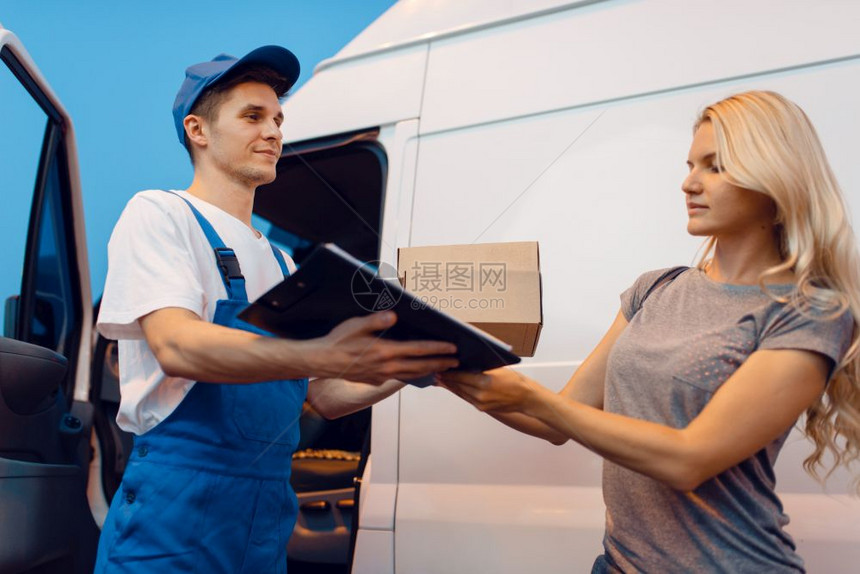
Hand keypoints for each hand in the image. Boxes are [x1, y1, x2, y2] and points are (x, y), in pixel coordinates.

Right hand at [307, 312, 458, 383]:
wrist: (321, 361)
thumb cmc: (338, 340)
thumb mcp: (356, 325)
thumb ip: (376, 320)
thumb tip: (393, 315)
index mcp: (386, 351)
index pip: (418, 350)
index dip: (438, 349)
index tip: (453, 348)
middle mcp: (387, 366)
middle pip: (421, 365)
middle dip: (441, 363)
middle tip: (457, 361)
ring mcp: (382, 375)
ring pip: (412, 374)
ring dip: (430, 371)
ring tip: (444, 369)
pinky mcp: (375, 380)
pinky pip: (400, 378)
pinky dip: (414, 375)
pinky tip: (418, 373)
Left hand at [437, 367, 536, 412]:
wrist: (526, 398)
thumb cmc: (515, 381)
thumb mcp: (498, 369)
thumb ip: (481, 367)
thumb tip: (465, 364)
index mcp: (485, 382)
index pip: (461, 376)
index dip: (449, 373)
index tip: (441, 368)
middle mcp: (481, 394)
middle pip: (458, 385)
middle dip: (447, 379)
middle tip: (437, 373)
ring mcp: (481, 403)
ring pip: (461, 393)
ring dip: (451, 386)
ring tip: (442, 380)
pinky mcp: (482, 408)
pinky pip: (467, 398)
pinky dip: (460, 392)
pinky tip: (454, 387)